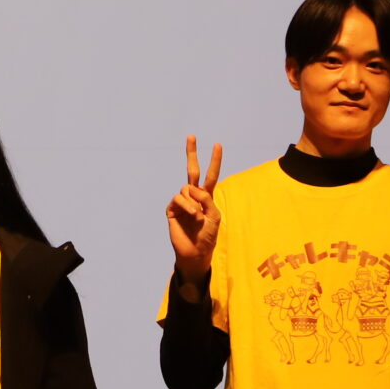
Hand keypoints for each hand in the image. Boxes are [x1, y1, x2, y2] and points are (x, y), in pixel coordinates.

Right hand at [167, 136, 223, 279]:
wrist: (195, 252)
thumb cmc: (208, 236)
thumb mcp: (214, 216)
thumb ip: (206, 199)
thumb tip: (192, 189)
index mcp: (206, 197)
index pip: (211, 175)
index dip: (215, 161)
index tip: (217, 145)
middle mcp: (193, 196)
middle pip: (192, 170)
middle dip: (192, 153)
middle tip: (191, 136)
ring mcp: (182, 202)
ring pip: (186, 189)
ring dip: (193, 202)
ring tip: (197, 216)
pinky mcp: (172, 209)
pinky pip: (178, 198)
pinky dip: (186, 205)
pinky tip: (191, 215)